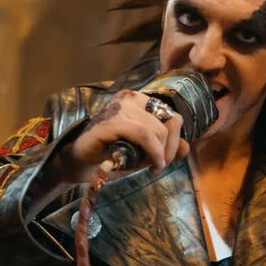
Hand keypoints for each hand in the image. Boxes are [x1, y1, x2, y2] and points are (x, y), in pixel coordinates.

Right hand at [59, 90, 188, 181]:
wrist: (79, 161)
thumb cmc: (110, 154)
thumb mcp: (143, 152)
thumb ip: (166, 147)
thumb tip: (186, 147)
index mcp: (138, 101)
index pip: (171, 116)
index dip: (174, 140)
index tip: (164, 159)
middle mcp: (130, 98)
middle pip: (168, 122)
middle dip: (168, 150)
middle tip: (157, 167)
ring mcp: (120, 107)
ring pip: (157, 129)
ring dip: (160, 154)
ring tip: (151, 167)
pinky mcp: (112, 122)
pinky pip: (144, 135)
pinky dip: (152, 152)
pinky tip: (150, 166)